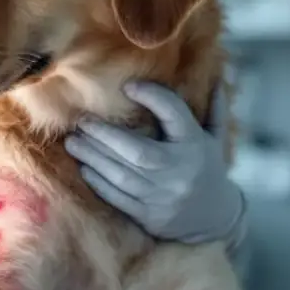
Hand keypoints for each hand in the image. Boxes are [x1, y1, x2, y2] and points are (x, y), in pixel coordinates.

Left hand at [64, 80, 244, 243]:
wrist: (217, 218)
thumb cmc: (208, 168)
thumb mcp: (215, 137)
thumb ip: (213, 106)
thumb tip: (216, 72)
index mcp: (196, 145)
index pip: (174, 115)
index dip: (152, 97)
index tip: (128, 86)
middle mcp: (180, 170)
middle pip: (138, 150)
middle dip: (104, 135)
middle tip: (81, 121)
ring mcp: (163, 196)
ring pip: (121, 175)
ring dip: (93, 157)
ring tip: (73, 142)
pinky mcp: (150, 216)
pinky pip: (118, 198)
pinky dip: (98, 182)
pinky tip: (84, 168)